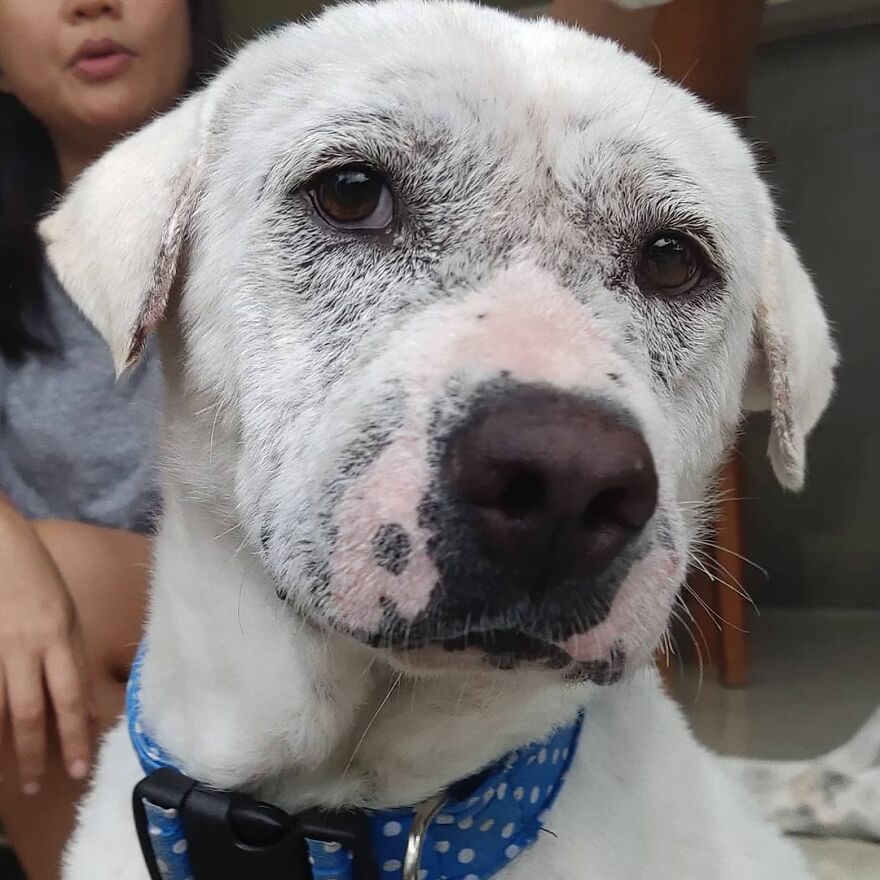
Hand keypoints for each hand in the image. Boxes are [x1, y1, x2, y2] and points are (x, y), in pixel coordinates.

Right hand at [0, 501, 94, 792]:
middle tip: (40, 785)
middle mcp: (25, 646)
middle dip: (35, 753)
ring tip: (9, 775)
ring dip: (4, 744)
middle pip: (29, 711)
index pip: (69, 697)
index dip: (74, 735)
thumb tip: (81, 700)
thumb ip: (71, 657)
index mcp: (57, 637)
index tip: (78, 767)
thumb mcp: (67, 614)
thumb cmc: (37, 577)